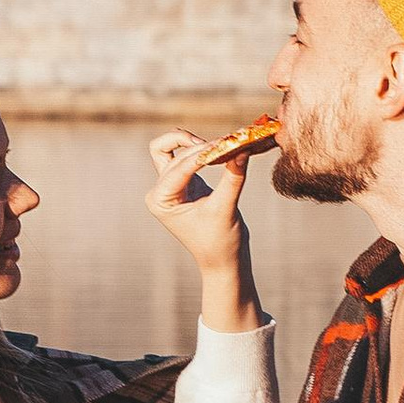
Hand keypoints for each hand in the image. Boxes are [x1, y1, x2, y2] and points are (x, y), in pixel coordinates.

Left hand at [143, 128, 252, 277]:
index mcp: (161, 200)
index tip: (226, 143)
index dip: (202, 154)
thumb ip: (232, 178)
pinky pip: (187, 157)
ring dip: (194, 144)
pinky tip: (222, 150)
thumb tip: (242, 149)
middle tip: (228, 142)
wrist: (223, 261)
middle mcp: (160, 192)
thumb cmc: (220, 242)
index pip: (178, 167)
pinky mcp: (185, 183)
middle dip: (200, 147)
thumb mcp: (225, 209)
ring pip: (174, 150)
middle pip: (173, 153)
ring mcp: (171, 186)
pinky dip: (202, 150)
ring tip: (222, 145)